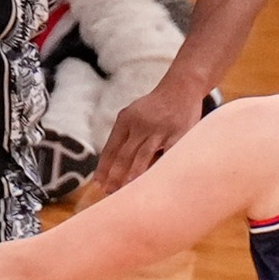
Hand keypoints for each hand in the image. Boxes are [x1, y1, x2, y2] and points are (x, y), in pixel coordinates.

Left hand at [91, 73, 205, 194]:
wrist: (181, 87)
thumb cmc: (155, 106)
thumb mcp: (134, 114)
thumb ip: (125, 134)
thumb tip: (111, 161)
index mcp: (126, 119)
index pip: (111, 147)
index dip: (104, 166)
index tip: (97, 182)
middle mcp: (140, 124)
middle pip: (124, 154)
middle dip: (115, 175)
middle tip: (108, 191)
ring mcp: (159, 129)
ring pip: (142, 156)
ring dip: (133, 174)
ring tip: (125, 190)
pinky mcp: (178, 134)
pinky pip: (167, 155)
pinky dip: (160, 168)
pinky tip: (154, 180)